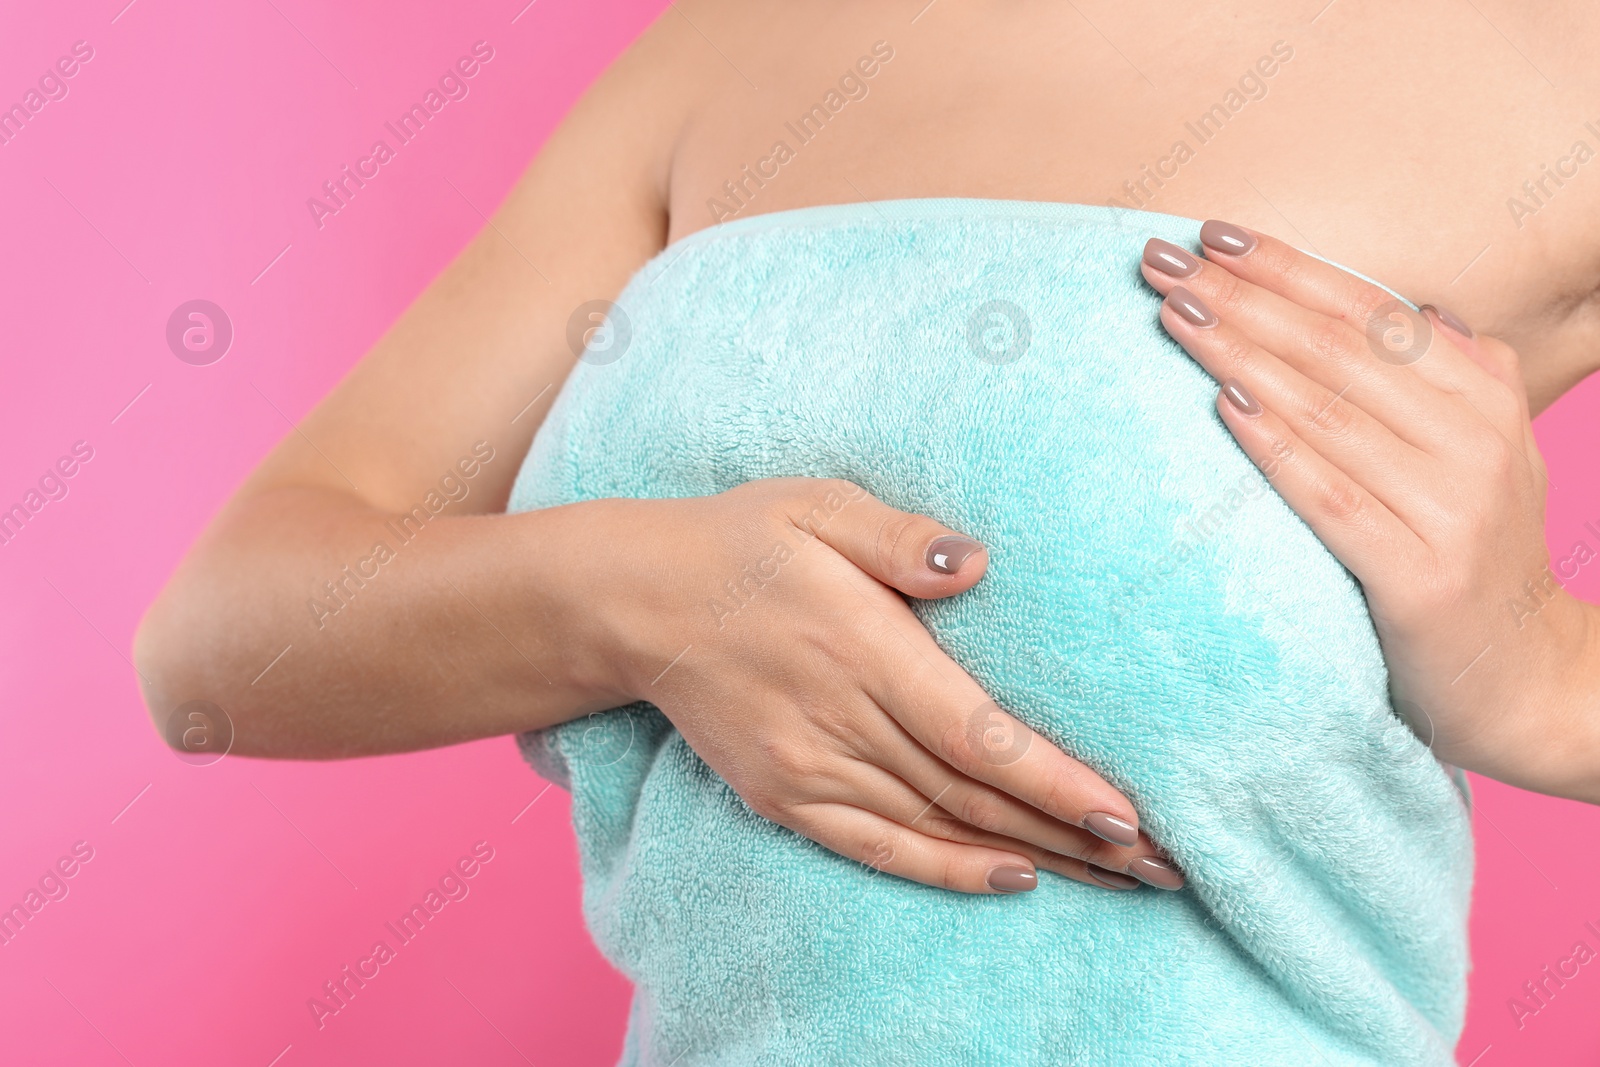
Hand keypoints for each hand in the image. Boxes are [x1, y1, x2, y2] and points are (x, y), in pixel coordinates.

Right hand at [571, 478, 1183, 892]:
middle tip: (1162, 859)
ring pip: (939, 827)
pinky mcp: (786, 796)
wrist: (637, 603)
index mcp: (862, 647)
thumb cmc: (741, 542)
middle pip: (974, 793)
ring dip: (1031, 854)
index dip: (1055, 782)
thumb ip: (899, 538)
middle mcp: (841, 721)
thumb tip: (977, 564)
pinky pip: (878, 847)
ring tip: (1116, 875)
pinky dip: (947, 869)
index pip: (978, 733)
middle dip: (1073, 832)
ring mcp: (810, 768)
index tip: (1131, 813)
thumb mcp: (816, 505)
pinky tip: (1010, 876)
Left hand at [1140, 223, 1599, 801]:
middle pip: (1338, 350)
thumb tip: (1416, 309)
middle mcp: (1476, 440)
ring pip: (1327, 412)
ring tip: (1173, 314)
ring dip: (1241, 354)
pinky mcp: (1420, 577)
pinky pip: (1332, 498)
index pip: (1371, 311)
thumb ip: (1453, 381)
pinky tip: (1224, 405)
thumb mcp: (1482, 454)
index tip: (1212, 234)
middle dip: (1243, 297)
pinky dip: (1277, 447)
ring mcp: (1453, 509)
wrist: (1526, 678)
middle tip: (1161, 261)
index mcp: (1485, 396)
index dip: (1289, 267)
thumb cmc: (1475, 553)